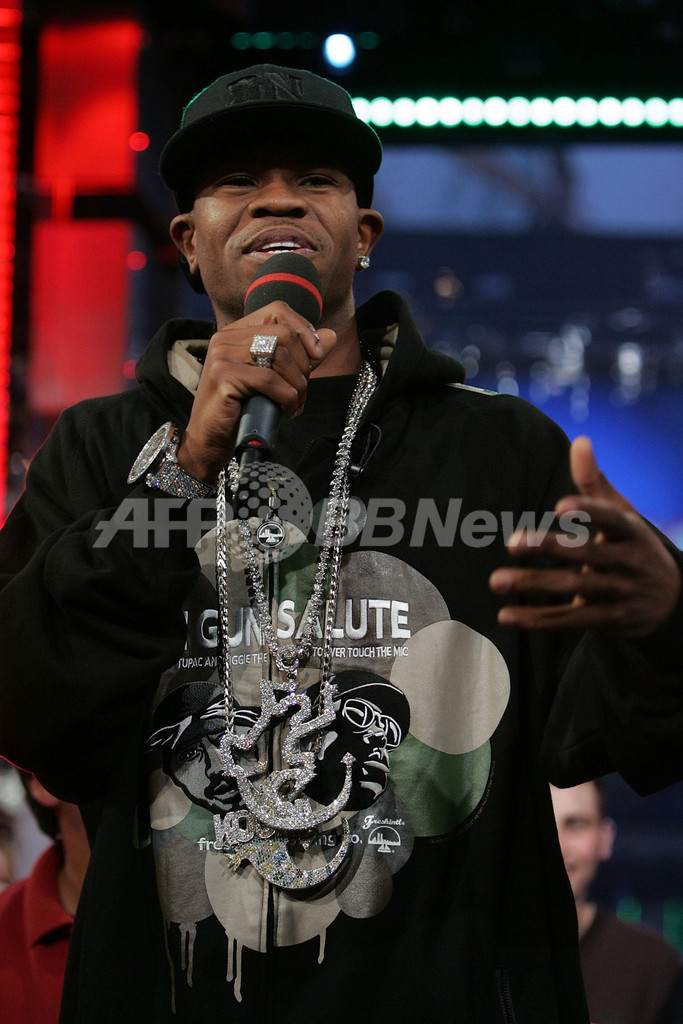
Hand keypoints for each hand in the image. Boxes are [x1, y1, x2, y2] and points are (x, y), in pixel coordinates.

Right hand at [176, 301, 335, 481]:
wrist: (210, 441)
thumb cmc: (241, 410)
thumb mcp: (276, 379)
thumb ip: (301, 357)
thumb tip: (330, 336)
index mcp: (236, 332)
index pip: (277, 311)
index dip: (304, 329)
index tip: (316, 356)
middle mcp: (226, 338)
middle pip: (283, 333)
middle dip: (303, 364)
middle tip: (301, 389)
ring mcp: (222, 356)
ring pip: (279, 356)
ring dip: (297, 385)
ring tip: (294, 404)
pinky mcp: (223, 376)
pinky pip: (270, 380)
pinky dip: (287, 398)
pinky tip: (285, 411)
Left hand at [489, 436, 680, 636]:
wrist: (671, 601)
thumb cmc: (633, 547)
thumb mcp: (622, 515)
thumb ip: (595, 483)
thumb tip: (580, 441)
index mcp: (630, 532)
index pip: (611, 520)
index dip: (588, 512)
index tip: (559, 506)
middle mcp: (627, 563)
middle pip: (586, 556)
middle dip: (549, 549)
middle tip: (513, 542)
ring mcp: (618, 594)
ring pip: (573, 589)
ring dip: (534, 585)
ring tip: (497, 581)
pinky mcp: (607, 621)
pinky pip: (569, 621)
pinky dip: (537, 620)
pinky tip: (506, 616)